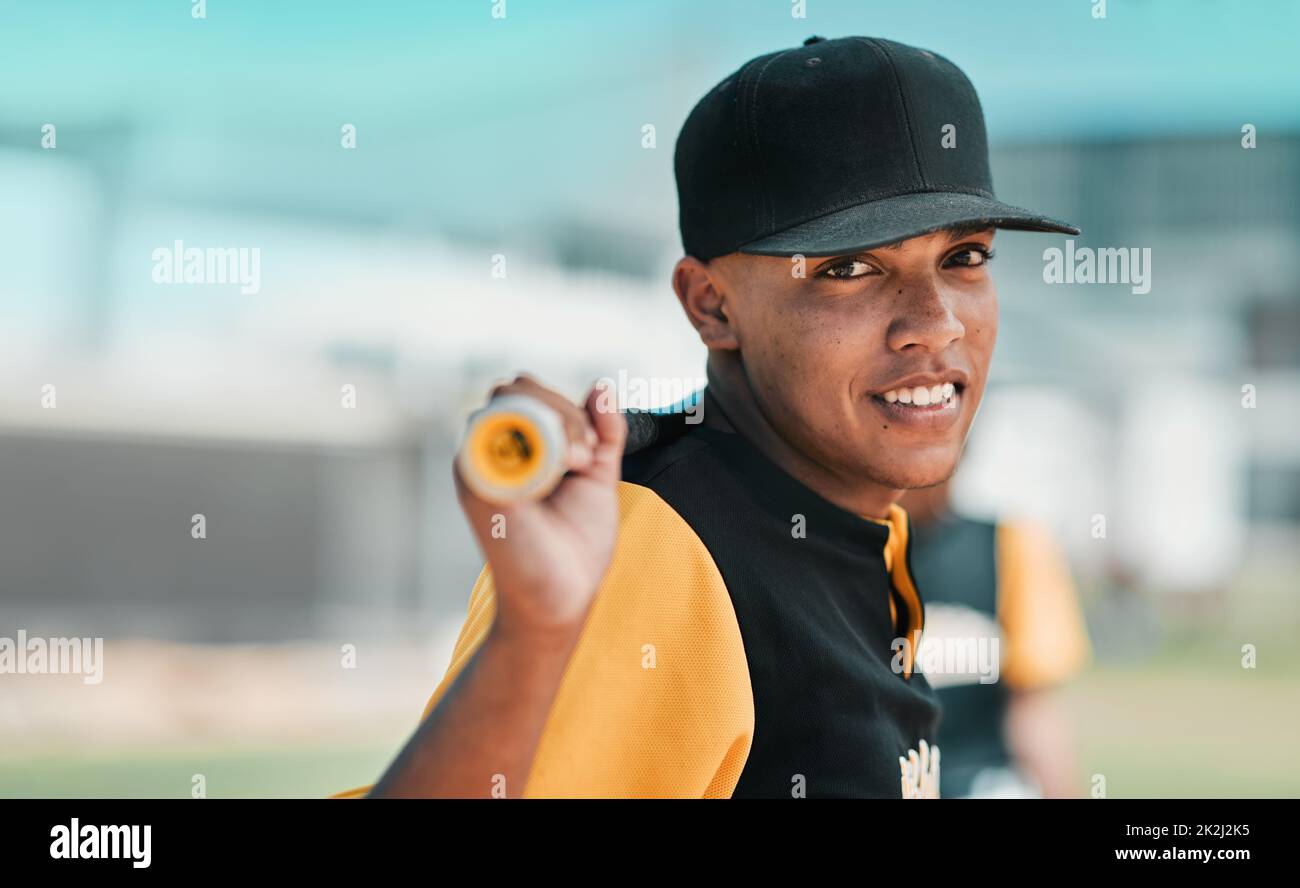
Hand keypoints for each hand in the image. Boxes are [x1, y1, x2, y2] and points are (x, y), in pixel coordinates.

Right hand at [453, 375, 625, 640]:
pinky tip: (558, 474)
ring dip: (555, 423)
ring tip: (575, 465)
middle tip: (584, 457)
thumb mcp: (596, 476)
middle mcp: (490, 450)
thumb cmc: (575, 544)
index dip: (565, 406)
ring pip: (508, 401)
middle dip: (562, 411)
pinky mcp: (475, 479)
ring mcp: (478, 463)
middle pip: (516, 388)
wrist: (562, 594)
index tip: (591, 449)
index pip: (529, 391)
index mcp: (514, 446)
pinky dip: (537, 445)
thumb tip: (601, 385)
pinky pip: (496, 431)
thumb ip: (602, 432)